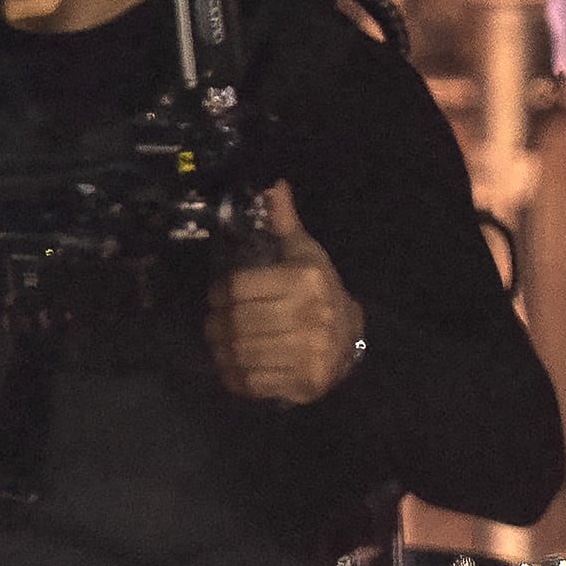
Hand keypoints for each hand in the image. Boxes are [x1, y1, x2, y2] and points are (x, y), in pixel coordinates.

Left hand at [206, 182, 362, 404]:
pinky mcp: (305, 382)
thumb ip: (284, 221)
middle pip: (237, 322)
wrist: (352, 338)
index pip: (238, 287)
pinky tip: (233, 367)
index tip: (217, 296)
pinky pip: (253, 382)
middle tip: (213, 324)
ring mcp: (310, 352)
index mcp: (305, 279)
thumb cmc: (318, 290)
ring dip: (220, 351)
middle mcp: (310, 315)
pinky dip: (234, 377)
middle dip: (215, 324)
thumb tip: (272, 183)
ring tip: (219, 344)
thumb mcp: (304, 253)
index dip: (218, 292)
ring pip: (241, 353)